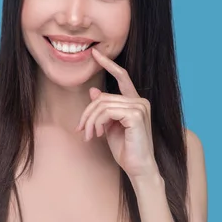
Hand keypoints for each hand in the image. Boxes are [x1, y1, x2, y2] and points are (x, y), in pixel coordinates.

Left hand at [77, 48, 158, 179]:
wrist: (138, 168)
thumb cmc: (125, 149)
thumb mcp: (108, 126)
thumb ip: (103, 109)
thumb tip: (93, 91)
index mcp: (134, 102)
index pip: (121, 76)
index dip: (108, 63)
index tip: (95, 54)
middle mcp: (140, 101)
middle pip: (102, 98)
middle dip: (87, 114)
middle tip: (81, 130)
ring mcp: (140, 107)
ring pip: (102, 105)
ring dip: (90, 121)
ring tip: (89, 135)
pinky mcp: (136, 115)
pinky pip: (107, 112)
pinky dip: (97, 123)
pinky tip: (98, 135)